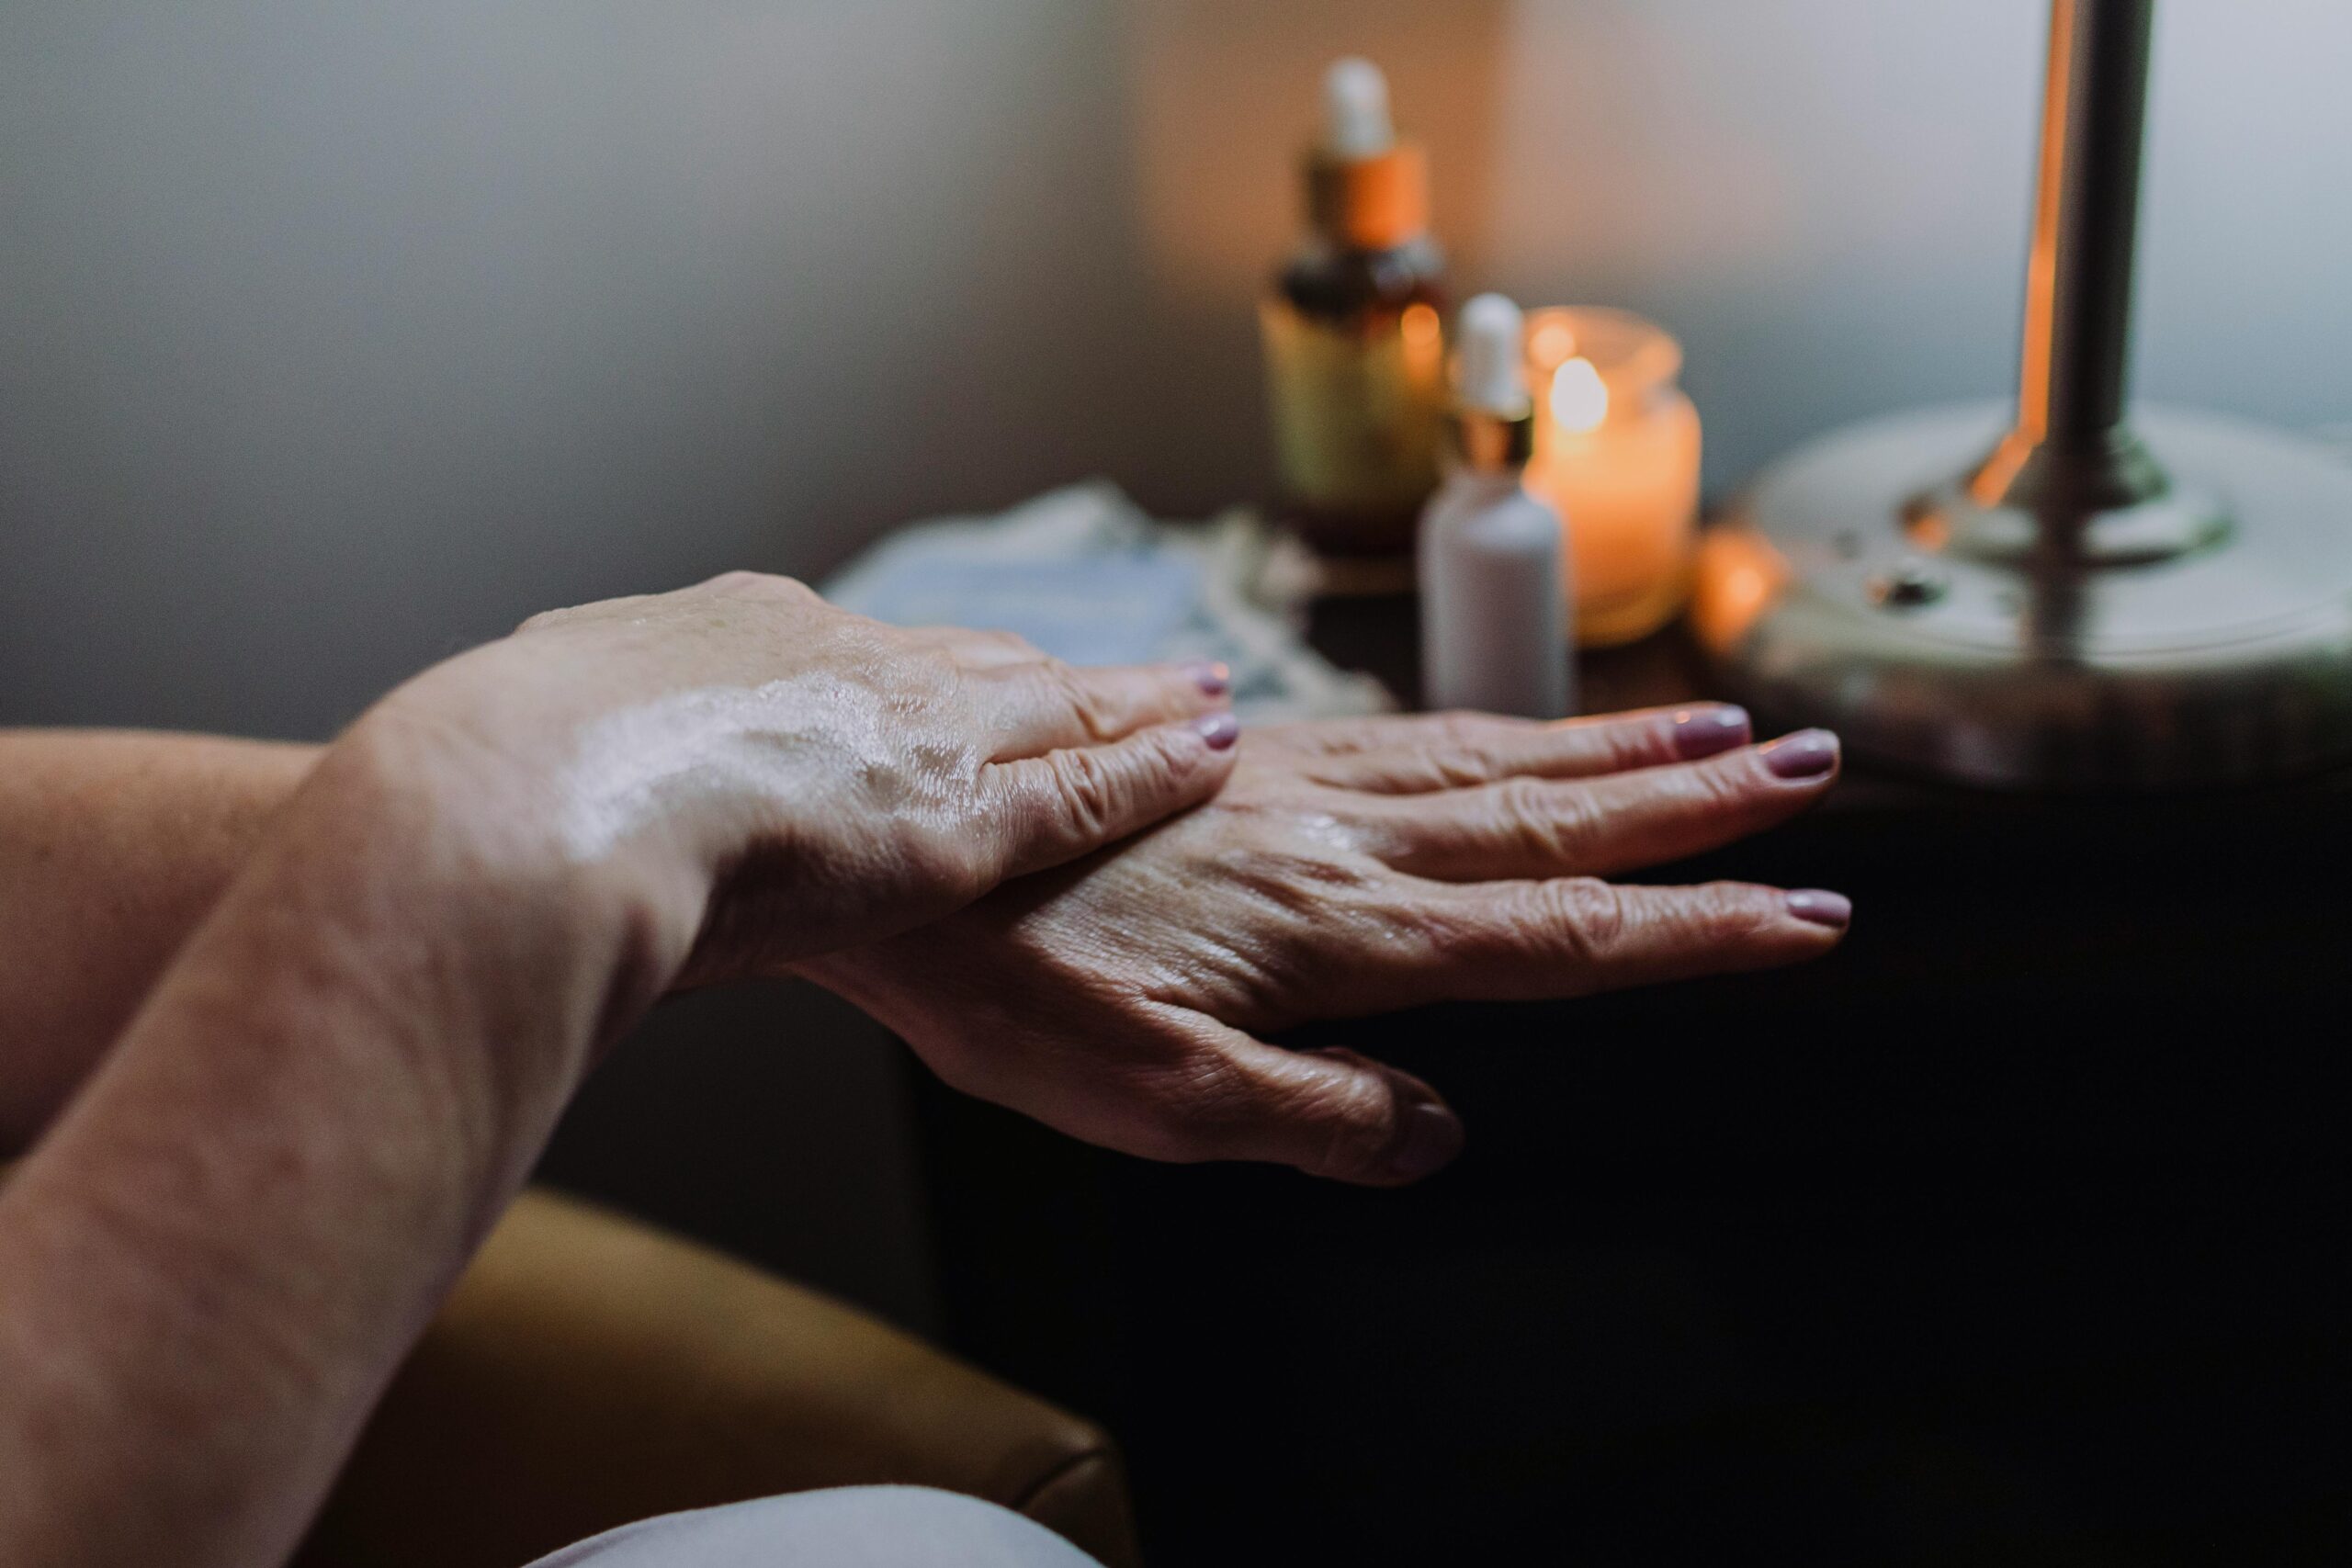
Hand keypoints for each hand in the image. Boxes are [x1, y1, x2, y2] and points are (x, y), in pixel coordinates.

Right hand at [360, 572, 1239, 981]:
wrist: (527, 812)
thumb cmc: (493, 794)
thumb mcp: (525, 744)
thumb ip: (562, 751)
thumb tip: (511, 759)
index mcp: (728, 643)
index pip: (860, 658)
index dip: (927, 671)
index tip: (961, 676)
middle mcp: (837, 665)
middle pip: (982, 666)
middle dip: (1056, 677)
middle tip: (1127, 675)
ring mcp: (907, 734)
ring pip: (1060, 709)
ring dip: (1140, 705)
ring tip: (1209, 699)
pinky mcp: (961, 814)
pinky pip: (1091, 784)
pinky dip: (1160, 766)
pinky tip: (1219, 750)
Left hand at [802, 704, 1848, 1185]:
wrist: (902, 854)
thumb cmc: (1012, 985)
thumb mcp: (1160, 1100)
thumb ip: (1314, 1117)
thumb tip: (1433, 1131)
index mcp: (1344, 930)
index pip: (1560, 931)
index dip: (1692, 928)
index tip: (1802, 912)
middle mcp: (1342, 840)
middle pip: (1555, 815)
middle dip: (1697, 801)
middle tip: (1812, 770)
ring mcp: (1297, 785)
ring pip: (1491, 759)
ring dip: (1615, 744)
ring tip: (1716, 724)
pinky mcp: (1245, 755)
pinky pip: (1404, 734)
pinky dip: (1494, 727)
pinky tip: (1512, 731)